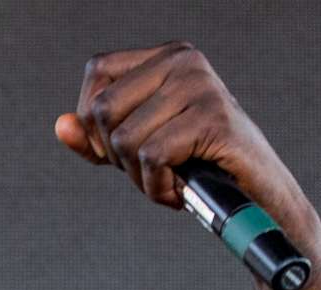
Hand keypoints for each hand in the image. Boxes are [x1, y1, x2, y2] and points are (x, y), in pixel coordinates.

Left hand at [54, 44, 308, 228]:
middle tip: (151, 171)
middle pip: (103, 110)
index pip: (97, 74)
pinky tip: (180, 191)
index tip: (120, 151)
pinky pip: (152, 157)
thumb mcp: (140, 151)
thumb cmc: (200, 170)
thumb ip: (97, 139)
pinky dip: (157, 188)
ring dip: (140, 178)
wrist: (259, 201)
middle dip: (116, 155)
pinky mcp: (213, 119)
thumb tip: (61, 127)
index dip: (93, 120)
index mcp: (168, 57)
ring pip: (124, 139)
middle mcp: (184, 61)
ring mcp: (201, 86)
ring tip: (170, 181)